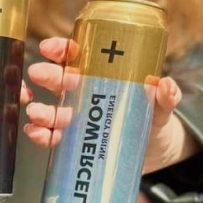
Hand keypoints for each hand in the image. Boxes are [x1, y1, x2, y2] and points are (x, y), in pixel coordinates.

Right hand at [24, 37, 195, 171]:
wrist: (152, 154)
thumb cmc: (153, 119)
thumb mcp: (161, 106)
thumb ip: (166, 97)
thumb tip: (164, 85)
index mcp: (99, 76)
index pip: (76, 56)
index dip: (61, 49)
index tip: (51, 48)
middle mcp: (82, 94)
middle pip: (58, 80)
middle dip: (46, 75)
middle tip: (39, 74)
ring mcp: (75, 119)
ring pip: (50, 109)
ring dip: (40, 109)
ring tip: (37, 113)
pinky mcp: (72, 142)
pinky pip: (51, 137)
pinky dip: (40, 135)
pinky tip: (38, 133)